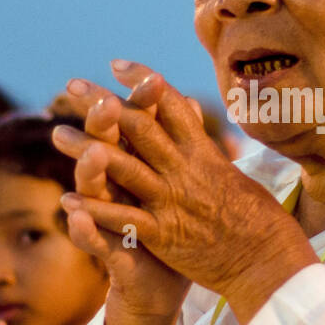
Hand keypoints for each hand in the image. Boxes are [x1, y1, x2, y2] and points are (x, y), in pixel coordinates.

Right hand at [48, 73, 192, 321]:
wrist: (163, 283)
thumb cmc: (172, 226)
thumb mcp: (178, 183)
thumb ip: (178, 144)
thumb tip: (190, 102)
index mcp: (135, 163)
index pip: (134, 124)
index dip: (140, 102)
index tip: (150, 77)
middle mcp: (115, 184)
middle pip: (106, 144)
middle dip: (104, 124)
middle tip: (104, 101)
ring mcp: (107, 216)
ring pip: (93, 188)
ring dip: (90, 170)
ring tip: (90, 153)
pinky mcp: (108, 250)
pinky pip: (92, 238)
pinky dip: (82, 227)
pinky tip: (71, 213)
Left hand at [52, 60, 316, 321]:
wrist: (267, 258)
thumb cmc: (258, 218)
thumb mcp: (234, 174)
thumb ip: (206, 148)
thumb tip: (194, 122)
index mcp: (203, 153)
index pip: (170, 106)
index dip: (143, 81)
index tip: (117, 65)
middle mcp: (185, 170)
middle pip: (139, 126)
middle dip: (103, 104)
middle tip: (73, 86)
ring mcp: (172, 200)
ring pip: (123, 167)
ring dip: (87, 150)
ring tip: (57, 135)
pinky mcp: (165, 234)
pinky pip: (124, 218)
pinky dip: (95, 210)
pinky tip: (69, 200)